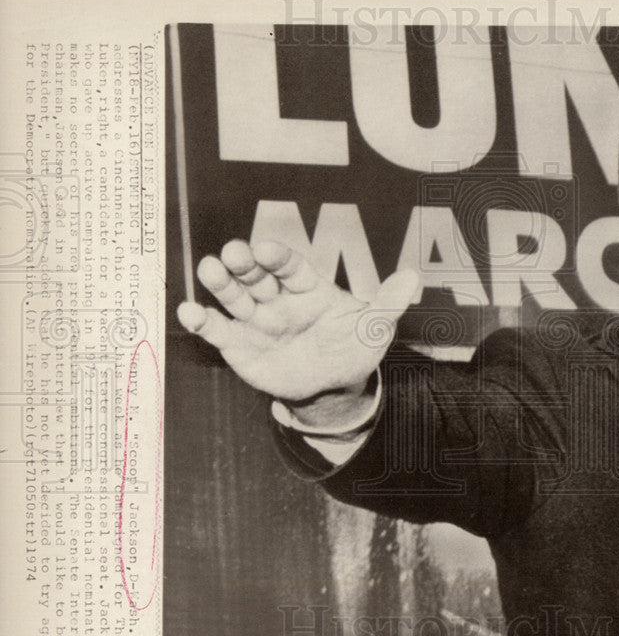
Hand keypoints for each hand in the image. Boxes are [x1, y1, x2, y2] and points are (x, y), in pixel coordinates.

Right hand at [177, 240, 418, 402]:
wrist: (332, 386)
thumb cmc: (352, 347)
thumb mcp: (374, 328)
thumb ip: (387, 303)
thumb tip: (413, 277)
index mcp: (309, 288)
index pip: (290, 267)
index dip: (278, 257)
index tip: (266, 249)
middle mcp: (278, 298)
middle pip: (257, 276)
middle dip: (244, 264)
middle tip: (232, 254)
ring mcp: (256, 320)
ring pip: (235, 296)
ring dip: (221, 283)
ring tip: (209, 270)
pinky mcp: (239, 344)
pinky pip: (218, 330)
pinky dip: (202, 321)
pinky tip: (189, 312)